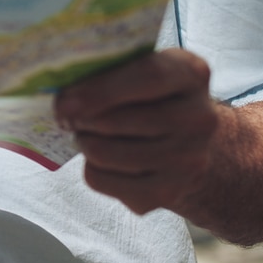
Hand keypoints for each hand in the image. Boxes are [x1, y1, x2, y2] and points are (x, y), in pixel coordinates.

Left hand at [53, 48, 221, 215]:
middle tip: (67, 116)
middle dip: (81, 119)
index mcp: (192, 74)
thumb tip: (63, 91)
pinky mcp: (168, 192)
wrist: (191, 147)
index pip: (147, 76)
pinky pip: (103, 180)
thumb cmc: (153, 99)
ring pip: (105, 153)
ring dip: (83, 143)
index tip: (64, 101)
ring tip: (85, 134)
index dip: (100, 89)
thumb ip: (112, 69)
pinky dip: (91, 168)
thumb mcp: (144, 70)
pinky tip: (100, 159)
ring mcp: (188, 159)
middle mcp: (199, 118)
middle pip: (120, 120)